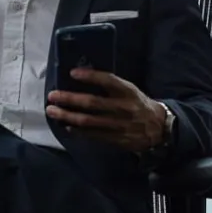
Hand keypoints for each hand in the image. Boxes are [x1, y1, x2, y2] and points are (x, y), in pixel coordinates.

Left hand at [46, 69, 167, 151]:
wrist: (158, 128)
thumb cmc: (138, 104)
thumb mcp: (130, 90)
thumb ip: (111, 86)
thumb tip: (82, 78)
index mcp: (128, 91)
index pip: (108, 80)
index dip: (91, 76)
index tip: (72, 73)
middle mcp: (124, 107)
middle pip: (93, 103)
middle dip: (70, 99)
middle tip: (52, 96)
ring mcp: (119, 125)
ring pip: (89, 121)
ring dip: (68, 116)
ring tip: (52, 112)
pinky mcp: (116, 139)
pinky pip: (93, 135)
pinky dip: (78, 131)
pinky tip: (67, 126)